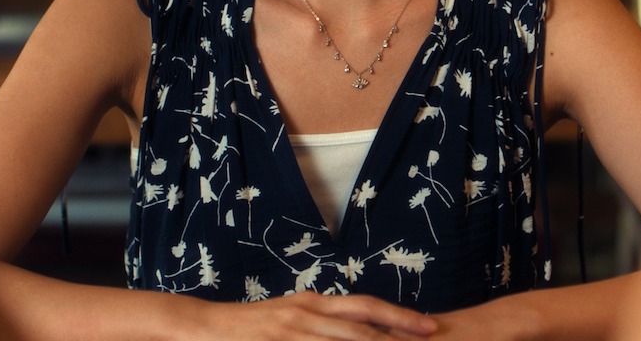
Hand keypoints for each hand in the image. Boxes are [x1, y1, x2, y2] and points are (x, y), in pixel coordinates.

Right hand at [193, 291, 437, 339]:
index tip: (428, 325)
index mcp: (314, 302)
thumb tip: (356, 331)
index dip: (398, 316)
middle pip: (364, 323)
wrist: (208, 328)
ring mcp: (295, 330)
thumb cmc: (253, 327)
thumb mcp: (291, 317)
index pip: (365, 307)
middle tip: (432, 337)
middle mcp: (309, 312)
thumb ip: (322, 324)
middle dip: (401, 332)